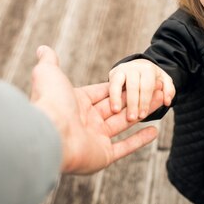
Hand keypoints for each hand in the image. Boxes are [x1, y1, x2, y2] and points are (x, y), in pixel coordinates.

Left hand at [31, 46, 163, 174]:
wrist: (49, 136)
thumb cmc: (50, 102)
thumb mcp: (48, 74)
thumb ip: (49, 61)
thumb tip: (43, 48)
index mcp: (76, 103)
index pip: (102, 92)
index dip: (119, 86)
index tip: (135, 79)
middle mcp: (86, 122)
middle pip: (116, 107)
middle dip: (135, 97)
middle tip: (154, 88)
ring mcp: (95, 139)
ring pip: (124, 123)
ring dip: (143, 112)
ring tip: (160, 102)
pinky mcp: (103, 155)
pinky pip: (125, 147)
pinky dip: (140, 140)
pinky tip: (155, 132)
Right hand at [108, 59, 174, 120]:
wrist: (139, 67)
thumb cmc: (153, 79)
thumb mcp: (164, 82)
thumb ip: (169, 91)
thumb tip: (167, 101)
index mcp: (148, 69)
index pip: (147, 86)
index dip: (145, 101)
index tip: (142, 115)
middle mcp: (134, 67)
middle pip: (133, 86)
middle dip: (132, 103)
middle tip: (132, 118)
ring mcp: (122, 69)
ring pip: (118, 83)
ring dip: (117, 98)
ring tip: (116, 111)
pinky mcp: (112, 74)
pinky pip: (110, 85)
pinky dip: (111, 96)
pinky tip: (111, 107)